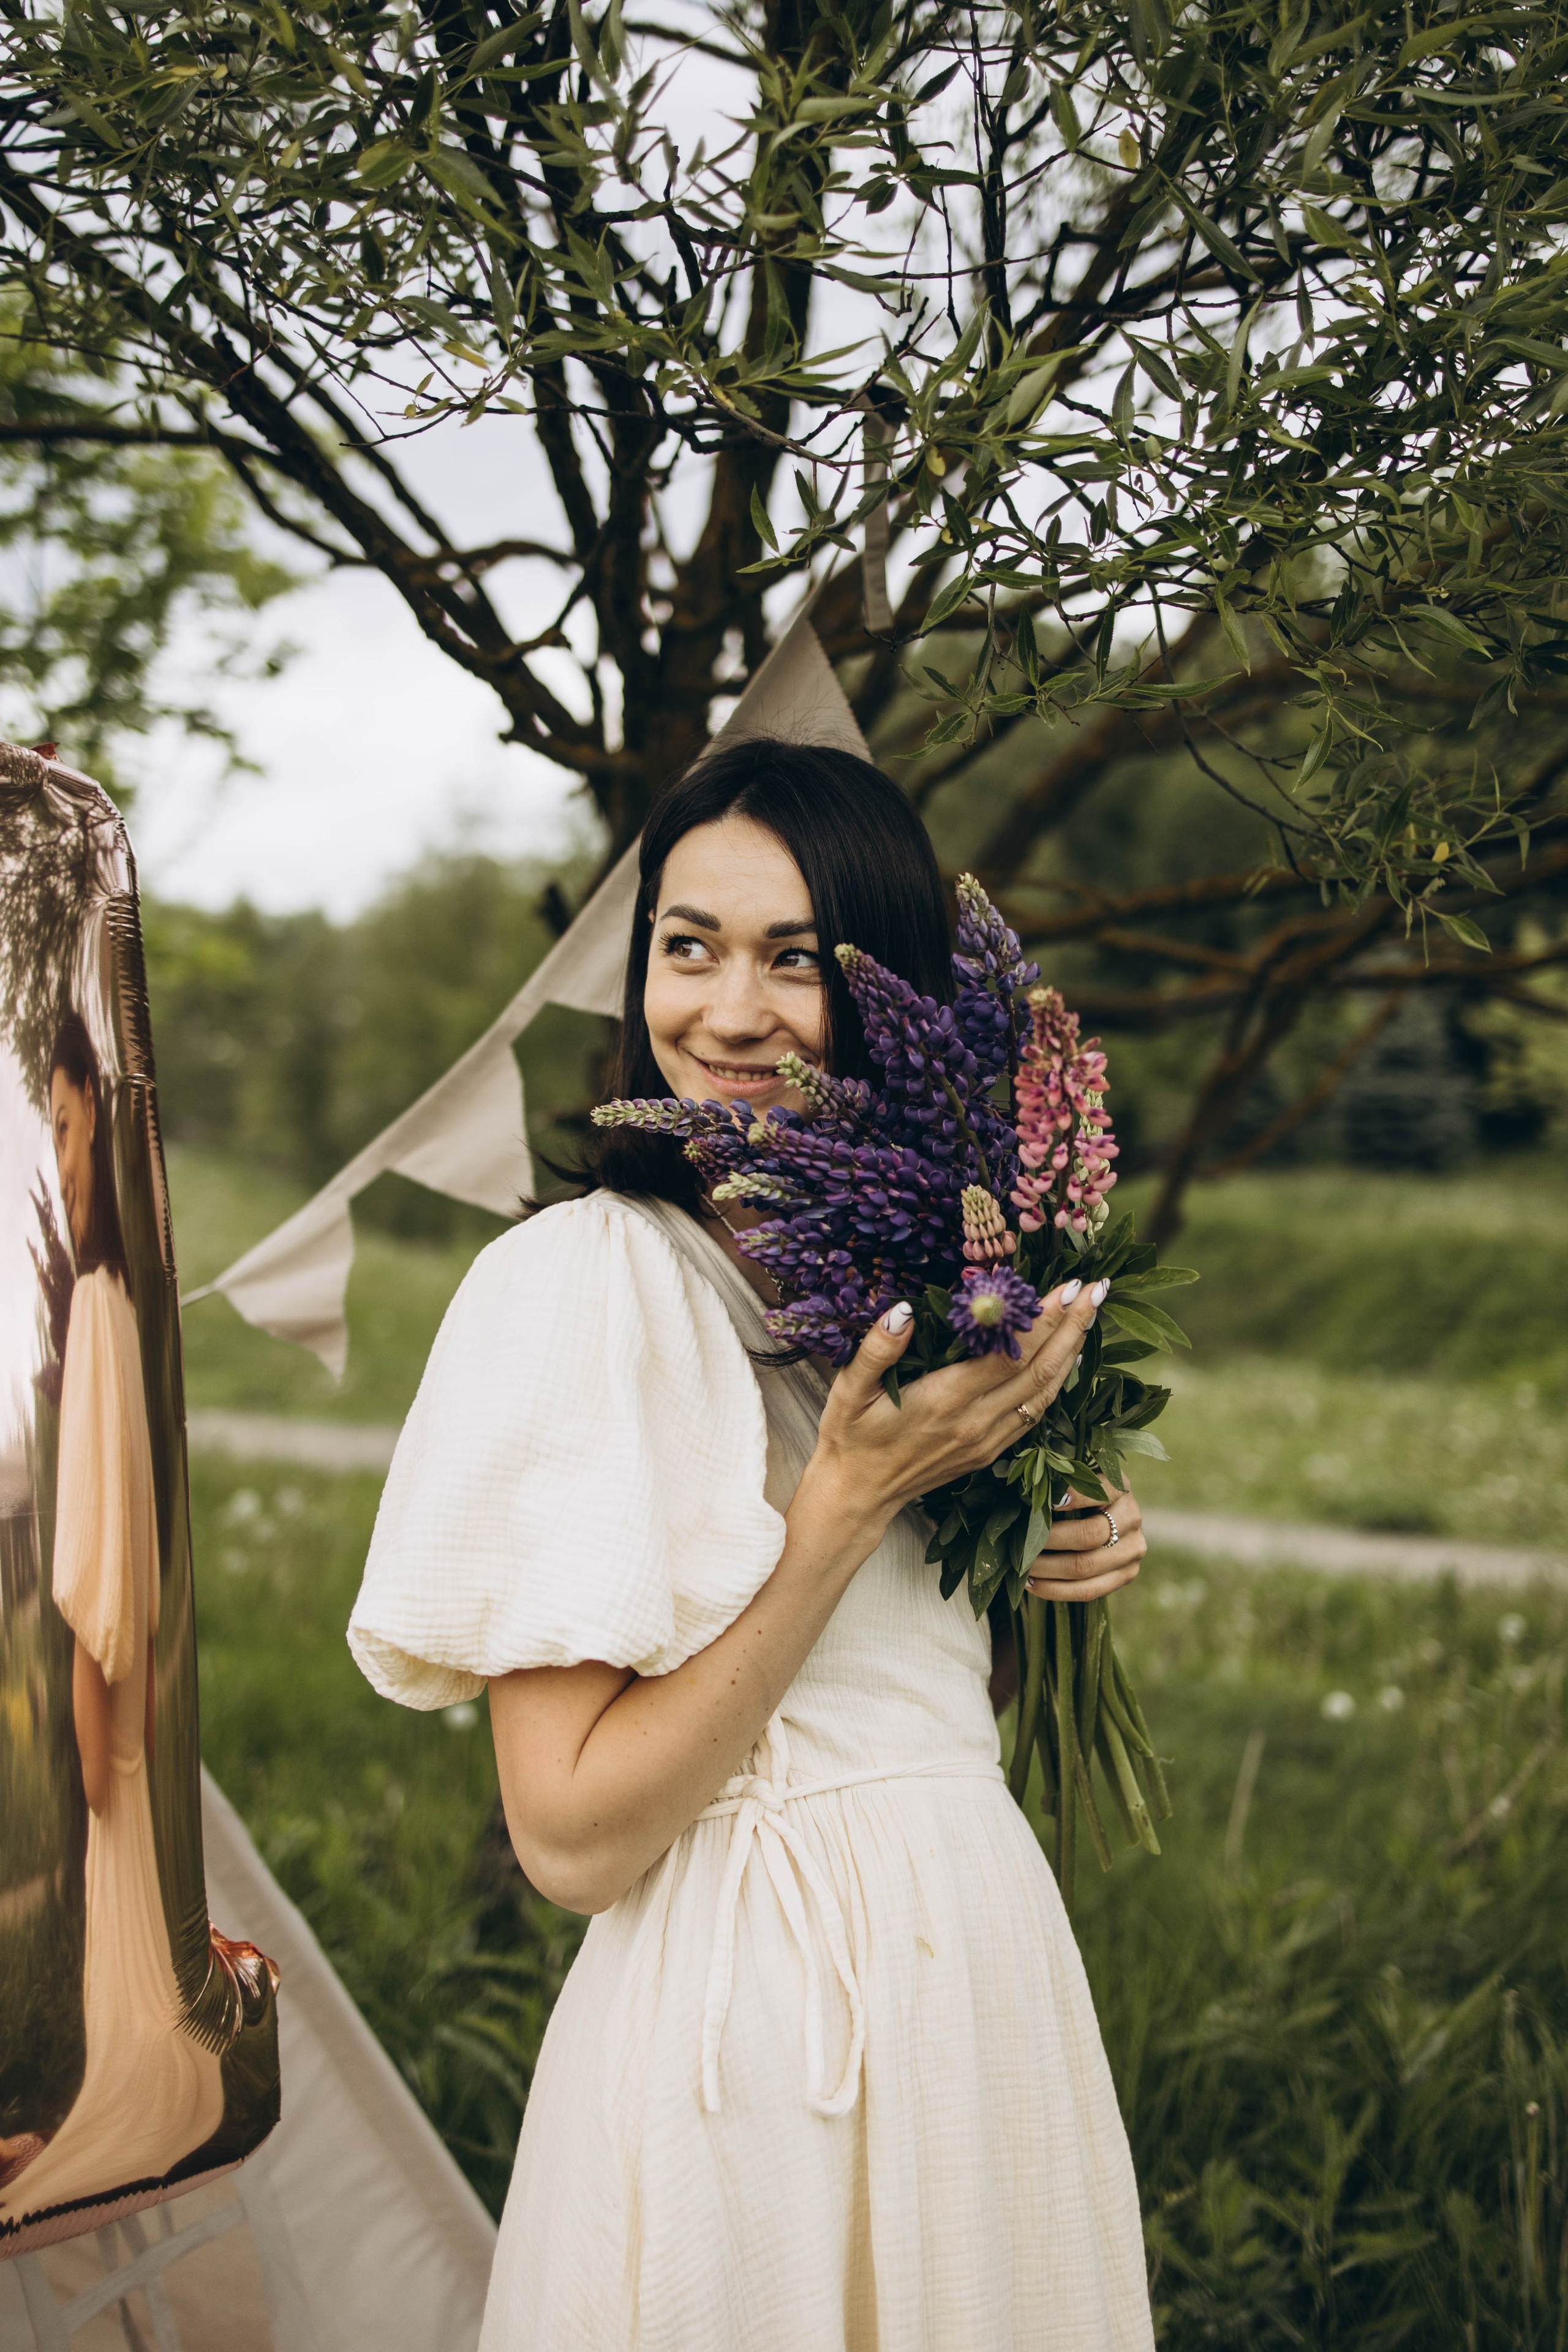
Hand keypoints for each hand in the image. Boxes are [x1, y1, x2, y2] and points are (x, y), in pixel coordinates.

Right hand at [806, 1278, 1108, 1538]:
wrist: (858, 1495)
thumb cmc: (850, 1436)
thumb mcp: (848, 1389)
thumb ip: (877, 1349)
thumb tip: (904, 1310)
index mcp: (944, 1402)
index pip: (1009, 1356)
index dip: (1043, 1322)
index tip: (1069, 1287)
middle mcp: (976, 1423)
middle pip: (1039, 1372)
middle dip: (1072, 1328)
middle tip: (1097, 1289)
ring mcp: (988, 1440)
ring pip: (1045, 1394)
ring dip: (1072, 1352)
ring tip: (1091, 1313)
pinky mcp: (992, 1451)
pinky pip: (1036, 1412)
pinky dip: (1057, 1380)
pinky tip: (1068, 1356)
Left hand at [1026, 1483, 1144, 1602]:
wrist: (1107, 1520)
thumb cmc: (1077, 1496)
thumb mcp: (1073, 1482)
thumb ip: (1057, 1484)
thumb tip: (1030, 1498)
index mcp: (1119, 1488)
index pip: (1099, 1492)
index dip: (1075, 1498)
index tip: (1048, 1503)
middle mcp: (1132, 1517)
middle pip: (1090, 1534)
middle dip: (1050, 1541)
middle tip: (1022, 1544)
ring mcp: (1133, 1548)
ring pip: (1087, 1566)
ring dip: (1048, 1570)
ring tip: (1022, 1568)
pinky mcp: (1128, 1574)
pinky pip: (1090, 1590)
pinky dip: (1057, 1590)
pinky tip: (1032, 1585)